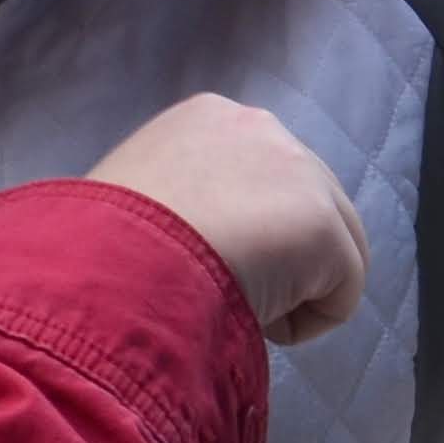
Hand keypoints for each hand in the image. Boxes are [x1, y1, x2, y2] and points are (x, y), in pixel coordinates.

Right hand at [85, 94, 367, 344]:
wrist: (118, 266)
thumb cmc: (102, 246)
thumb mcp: (133, 205)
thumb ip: (177, 204)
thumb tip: (191, 240)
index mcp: (208, 118)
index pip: (255, 177)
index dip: (236, 230)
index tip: (202, 266)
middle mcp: (264, 129)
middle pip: (302, 207)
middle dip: (276, 257)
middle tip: (221, 293)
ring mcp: (303, 173)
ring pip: (329, 252)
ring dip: (289, 291)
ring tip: (231, 308)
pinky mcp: (327, 226)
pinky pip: (341, 296)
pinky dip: (305, 325)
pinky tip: (256, 324)